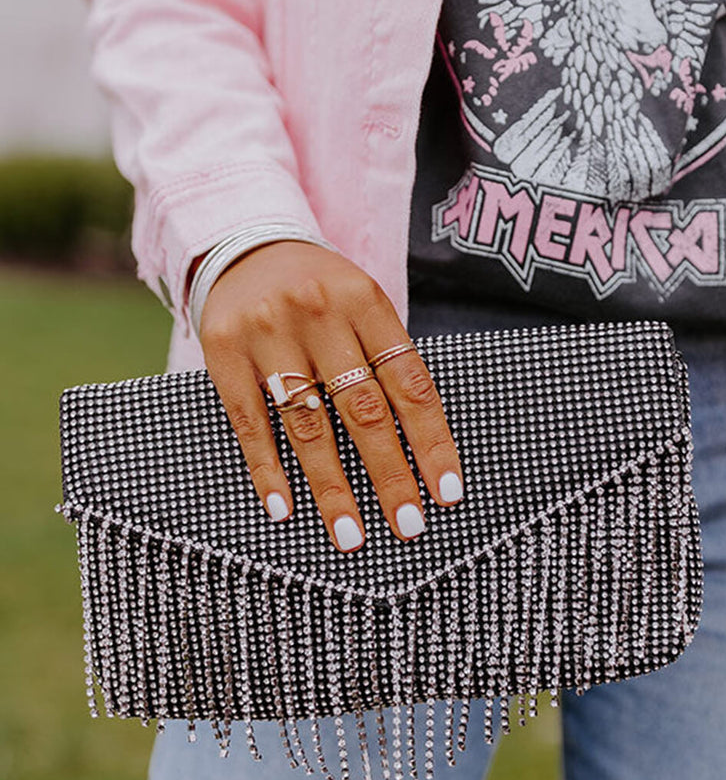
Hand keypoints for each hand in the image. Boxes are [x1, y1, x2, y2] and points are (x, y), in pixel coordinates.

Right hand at [198, 240, 463, 551]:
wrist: (243, 244)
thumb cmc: (318, 290)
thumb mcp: (360, 304)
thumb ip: (384, 359)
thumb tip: (420, 449)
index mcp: (366, 300)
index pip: (409, 383)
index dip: (431, 441)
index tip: (446, 493)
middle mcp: (320, 313)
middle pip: (363, 408)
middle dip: (389, 474)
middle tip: (408, 526)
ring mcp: (268, 332)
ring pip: (307, 423)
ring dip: (331, 487)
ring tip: (350, 536)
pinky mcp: (224, 351)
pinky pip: (250, 422)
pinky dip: (268, 469)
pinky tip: (284, 509)